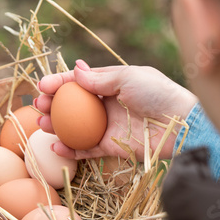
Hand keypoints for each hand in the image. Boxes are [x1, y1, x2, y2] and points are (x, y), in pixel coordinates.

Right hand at [35, 60, 197, 160]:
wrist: (181, 124)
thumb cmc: (158, 94)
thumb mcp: (129, 77)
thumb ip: (100, 77)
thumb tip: (75, 69)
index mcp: (112, 84)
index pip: (80, 82)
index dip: (60, 82)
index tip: (43, 85)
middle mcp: (108, 104)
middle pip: (73, 105)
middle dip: (53, 104)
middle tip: (39, 105)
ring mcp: (109, 126)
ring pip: (75, 127)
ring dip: (57, 126)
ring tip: (42, 123)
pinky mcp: (112, 147)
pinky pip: (87, 149)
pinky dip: (70, 149)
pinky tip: (56, 145)